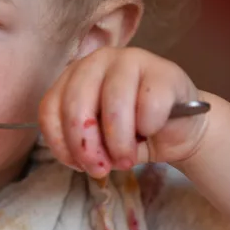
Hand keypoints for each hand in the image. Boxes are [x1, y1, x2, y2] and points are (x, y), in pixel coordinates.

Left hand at [39, 47, 208, 177]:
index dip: (60, 143)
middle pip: (77, 105)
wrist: (178, 129)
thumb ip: (81, 143)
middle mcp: (97, 61)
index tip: (77, 165)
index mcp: (74, 76)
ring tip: (127, 159)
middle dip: (87, 146)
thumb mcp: (98, 141)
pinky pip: (149, 106)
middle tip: (101, 169)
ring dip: (119, 143)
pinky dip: (149, 127)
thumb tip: (81, 158)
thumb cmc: (132, 132)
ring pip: (114, 106)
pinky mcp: (163, 71)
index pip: (51, 108)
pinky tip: (153, 130)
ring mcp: (131, 60)